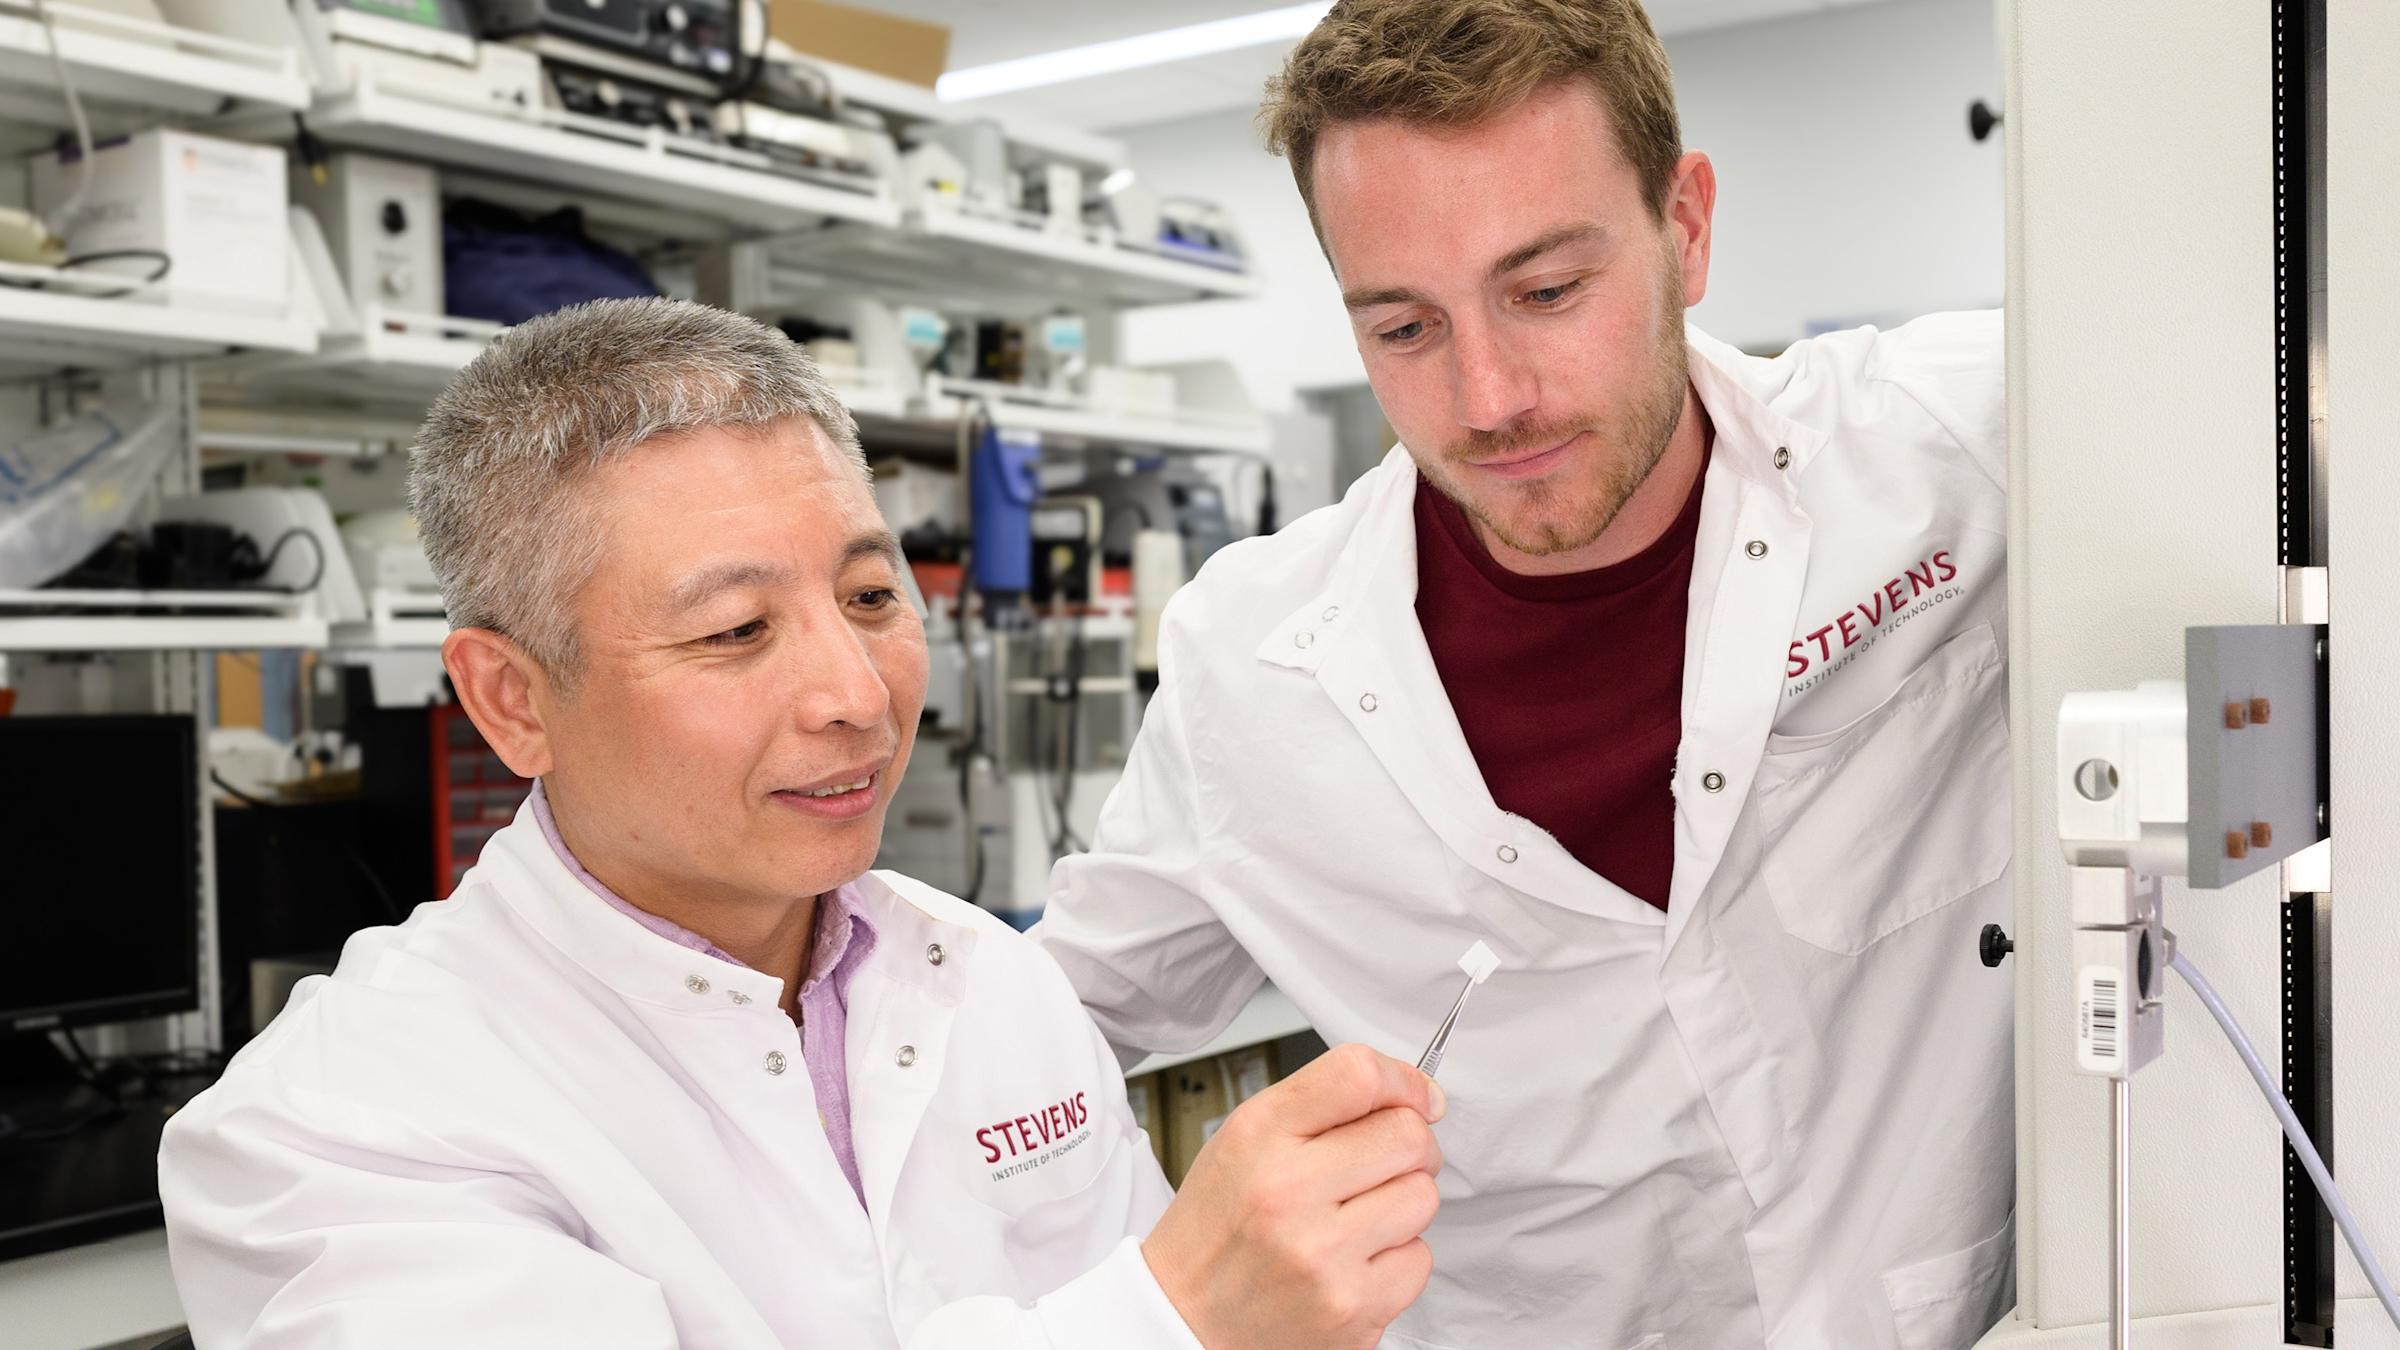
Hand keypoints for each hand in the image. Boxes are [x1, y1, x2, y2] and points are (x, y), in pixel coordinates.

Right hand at [1141, 1044, 1445, 1349]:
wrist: (1185, 1316)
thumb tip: (1418, 1096)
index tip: (1417, 1096)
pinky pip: (1420, 1259)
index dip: (1404, 1080)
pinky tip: (1354, 1259)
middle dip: (1408, 1144)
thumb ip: (1322, 1102)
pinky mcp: (1352, 1310)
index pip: (1358, 1076)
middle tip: (1379, 1163)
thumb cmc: (1220, 1224)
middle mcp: (1290, 1193)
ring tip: (1357, 1215)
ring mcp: (1323, 1257)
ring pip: (1423, 1197)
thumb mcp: (1246, 1137)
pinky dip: (1397, 1257)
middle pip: (1408, 1136)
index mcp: (1260, 1137)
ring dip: (1402, 1202)